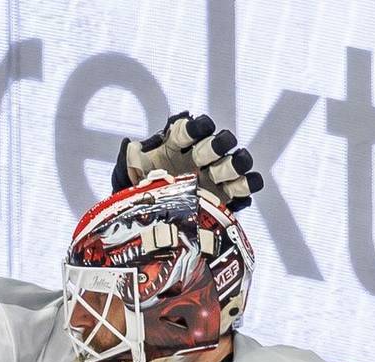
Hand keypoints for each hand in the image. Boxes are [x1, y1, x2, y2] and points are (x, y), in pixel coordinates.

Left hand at [111, 111, 263, 211]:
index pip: (190, 129)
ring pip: (236, 162)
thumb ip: (128, 160)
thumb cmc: (139, 192)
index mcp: (178, 145)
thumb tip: (130, 146)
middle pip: (218, 143)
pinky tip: (241, 194)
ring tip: (232, 172)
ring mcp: (216, 175)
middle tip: (210, 154)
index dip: (195, 128)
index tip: (196, 130)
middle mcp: (200, 156)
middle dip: (217, 145)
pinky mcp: (228, 196)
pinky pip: (246, 187)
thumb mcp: (126, 175)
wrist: (149, 221)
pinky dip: (247, 187)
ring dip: (237, 163)